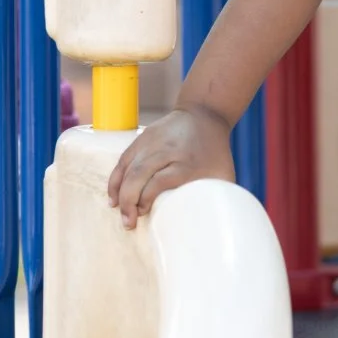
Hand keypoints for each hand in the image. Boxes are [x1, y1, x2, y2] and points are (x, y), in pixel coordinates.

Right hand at [106, 107, 234, 228]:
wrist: (203, 113)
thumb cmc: (215, 151)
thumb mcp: (223, 173)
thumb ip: (218, 196)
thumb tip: (214, 223)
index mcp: (187, 162)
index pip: (159, 181)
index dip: (147, 199)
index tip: (145, 213)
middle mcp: (166, 150)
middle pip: (139, 175)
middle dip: (129, 201)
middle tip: (128, 223)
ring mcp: (151, 143)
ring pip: (128, 168)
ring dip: (120, 192)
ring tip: (119, 212)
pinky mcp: (141, 139)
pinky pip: (123, 161)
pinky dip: (116, 179)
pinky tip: (114, 196)